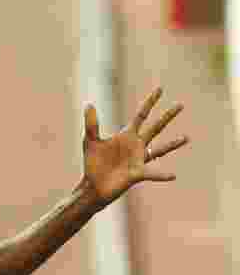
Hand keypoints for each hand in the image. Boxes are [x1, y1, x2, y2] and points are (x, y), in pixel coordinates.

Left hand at [83, 87, 187, 205]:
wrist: (93, 186)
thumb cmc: (93, 163)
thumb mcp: (90, 141)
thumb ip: (91, 124)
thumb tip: (89, 104)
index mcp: (127, 135)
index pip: (141, 115)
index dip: (150, 102)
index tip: (160, 89)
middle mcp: (136, 145)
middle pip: (155, 127)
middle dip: (167, 116)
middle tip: (180, 104)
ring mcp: (139, 159)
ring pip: (160, 149)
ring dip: (172, 144)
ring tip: (186, 138)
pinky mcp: (137, 174)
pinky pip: (152, 173)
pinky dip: (162, 175)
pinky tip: (173, 175)